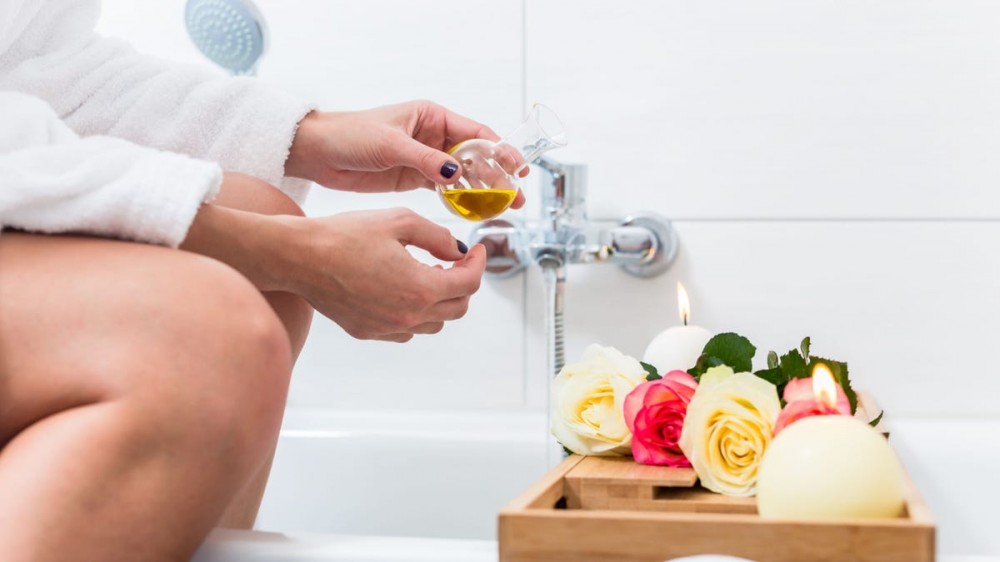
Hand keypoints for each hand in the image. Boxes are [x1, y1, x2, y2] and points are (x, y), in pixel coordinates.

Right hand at [278, 208, 485, 341]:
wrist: (298, 256)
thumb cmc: (344, 234)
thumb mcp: (399, 221)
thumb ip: (438, 237)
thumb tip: (459, 251)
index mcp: (419, 288)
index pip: (469, 284)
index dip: (479, 264)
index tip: (476, 250)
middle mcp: (407, 317)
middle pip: (457, 309)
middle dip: (463, 283)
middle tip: (456, 262)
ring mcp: (386, 329)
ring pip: (434, 324)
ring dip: (440, 300)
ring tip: (427, 273)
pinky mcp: (367, 332)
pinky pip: (406, 331)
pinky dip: (416, 314)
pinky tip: (402, 290)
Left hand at [285, 100, 526, 207]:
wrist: (319, 154)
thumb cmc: (350, 136)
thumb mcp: (390, 144)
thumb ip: (425, 160)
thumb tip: (457, 174)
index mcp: (431, 116)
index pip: (475, 133)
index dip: (500, 150)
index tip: (517, 168)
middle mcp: (433, 136)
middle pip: (475, 157)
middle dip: (498, 176)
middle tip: (516, 198)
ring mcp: (425, 158)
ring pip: (464, 175)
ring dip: (484, 191)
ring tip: (504, 209)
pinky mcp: (414, 178)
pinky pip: (446, 189)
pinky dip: (461, 200)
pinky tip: (475, 212)